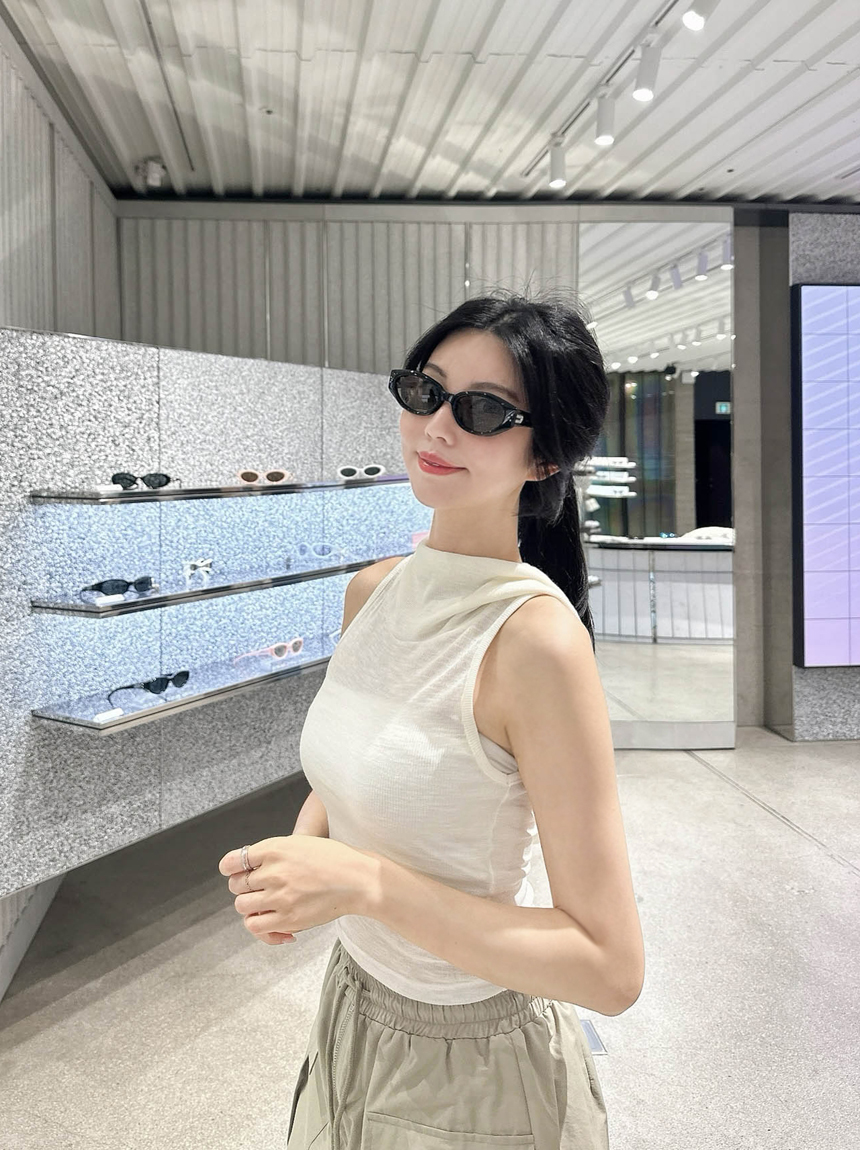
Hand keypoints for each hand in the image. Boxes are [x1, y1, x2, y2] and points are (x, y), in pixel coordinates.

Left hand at [218, 836, 376, 946]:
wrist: (358, 879)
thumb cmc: (332, 859)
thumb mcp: (298, 843)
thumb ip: (272, 852)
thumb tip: (245, 865)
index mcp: (275, 849)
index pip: (233, 861)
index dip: (230, 868)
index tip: (233, 871)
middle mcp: (274, 872)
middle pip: (236, 885)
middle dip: (244, 887)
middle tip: (259, 888)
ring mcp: (280, 897)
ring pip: (242, 906)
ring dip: (250, 906)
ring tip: (265, 904)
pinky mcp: (288, 919)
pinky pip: (256, 926)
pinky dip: (259, 925)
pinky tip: (272, 921)